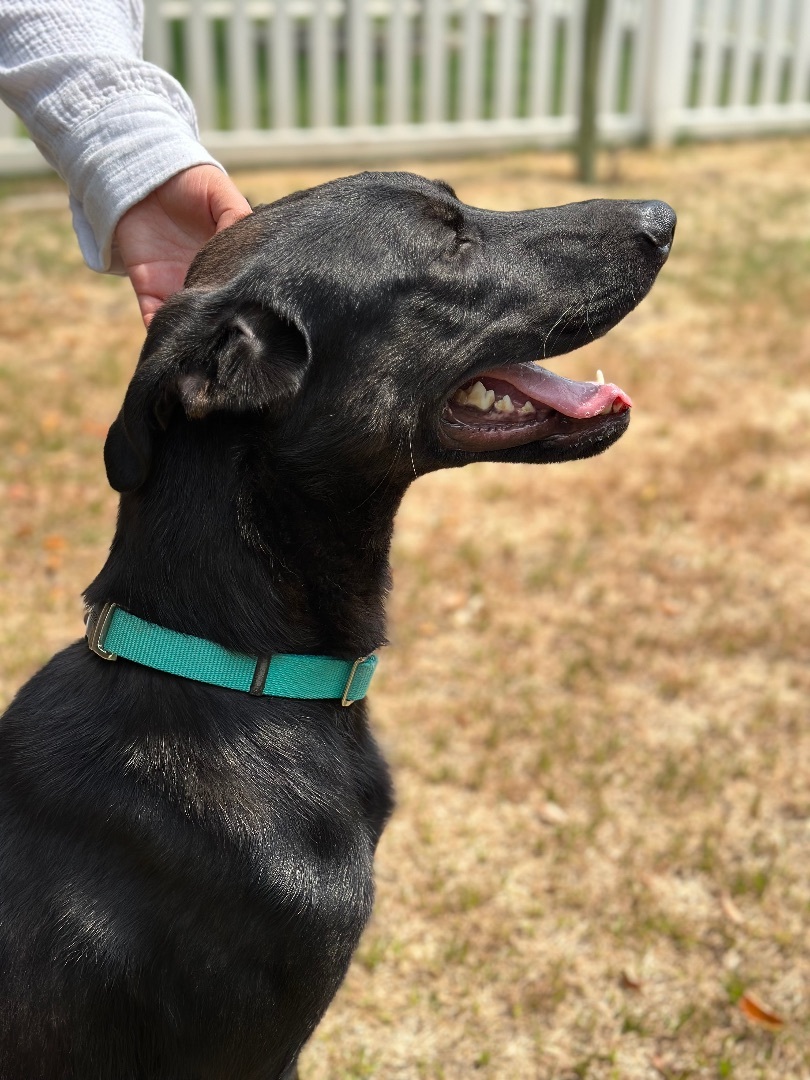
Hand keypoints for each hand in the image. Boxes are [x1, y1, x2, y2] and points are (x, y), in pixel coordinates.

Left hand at [115, 165, 251, 325]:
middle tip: (234, 337)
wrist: (142, 175)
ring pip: (189, 321)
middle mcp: (204, 277)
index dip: (246, 301)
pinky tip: (173, 338)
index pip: (240, 287)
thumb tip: (245, 254)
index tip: (254, 312)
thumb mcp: (221, 193)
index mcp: (226, 259)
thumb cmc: (188, 182)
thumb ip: (236, 217)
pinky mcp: (149, 289)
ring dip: (194, 333)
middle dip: (223, 326)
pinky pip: (155, 318)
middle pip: (216, 311)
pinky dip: (161, 331)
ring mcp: (176, 286)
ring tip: (206, 343)